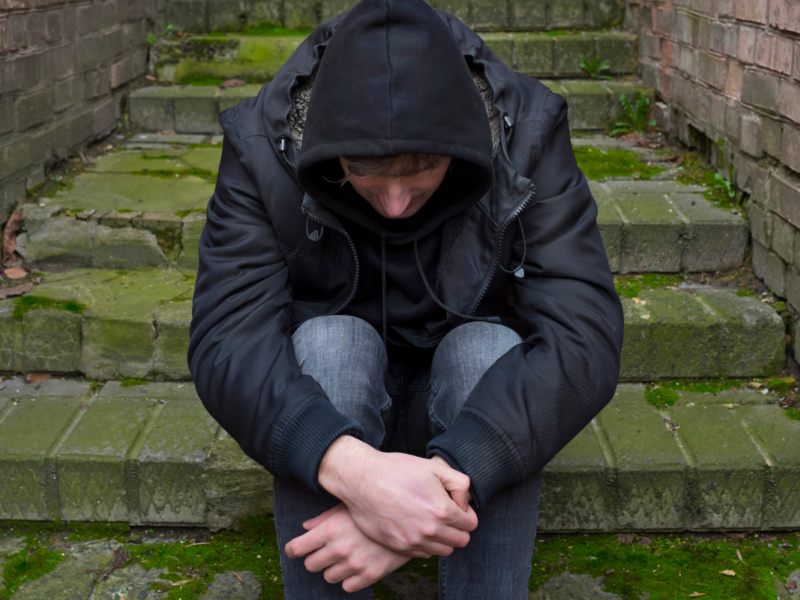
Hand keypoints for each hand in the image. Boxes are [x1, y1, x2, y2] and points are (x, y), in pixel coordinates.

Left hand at [284, 503, 409, 592]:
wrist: (408, 519)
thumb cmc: (375, 509)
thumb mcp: (347, 506)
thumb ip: (324, 518)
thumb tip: (306, 527)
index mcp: (330, 530)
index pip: (298, 548)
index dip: (293, 549)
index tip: (294, 549)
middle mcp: (339, 549)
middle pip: (310, 565)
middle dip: (314, 558)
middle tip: (323, 551)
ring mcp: (354, 565)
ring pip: (328, 577)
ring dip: (332, 568)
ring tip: (343, 557)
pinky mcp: (368, 575)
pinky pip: (347, 586)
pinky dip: (348, 578)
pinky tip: (355, 566)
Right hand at [318, 436, 477, 556]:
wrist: (363, 480)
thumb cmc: (398, 470)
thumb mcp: (434, 467)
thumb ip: (460, 484)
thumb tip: (465, 504)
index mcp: (442, 510)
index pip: (471, 524)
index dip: (466, 513)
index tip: (455, 505)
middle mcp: (430, 530)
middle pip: (461, 541)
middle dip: (458, 528)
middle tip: (446, 514)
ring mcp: (413, 541)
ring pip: (444, 551)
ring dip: (443, 538)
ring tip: (431, 520)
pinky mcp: (398, 547)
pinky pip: (423, 554)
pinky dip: (425, 543)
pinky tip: (417, 526)